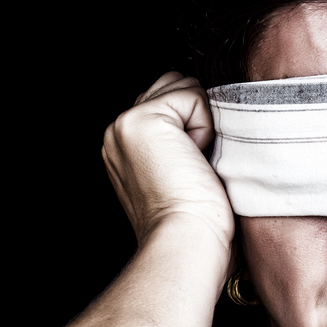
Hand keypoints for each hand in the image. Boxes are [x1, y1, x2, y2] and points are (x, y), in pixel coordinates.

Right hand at [103, 72, 234, 251]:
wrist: (186, 241)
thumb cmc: (195, 223)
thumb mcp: (182, 175)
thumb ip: (180, 142)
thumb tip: (208, 117)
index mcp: (124, 147)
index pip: (166, 103)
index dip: (193, 123)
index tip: (195, 167)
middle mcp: (118, 133)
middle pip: (173, 85)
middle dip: (196, 117)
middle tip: (195, 165)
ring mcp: (125, 123)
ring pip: (183, 86)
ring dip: (200, 122)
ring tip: (193, 163)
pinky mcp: (143, 120)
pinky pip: (193, 96)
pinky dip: (205, 128)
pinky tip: (194, 160)